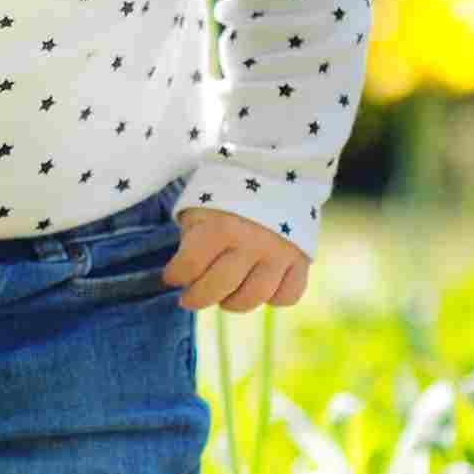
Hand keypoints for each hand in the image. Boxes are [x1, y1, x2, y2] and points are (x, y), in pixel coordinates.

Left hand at [164, 207, 308, 312]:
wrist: (274, 170)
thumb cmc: (226, 193)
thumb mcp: (199, 207)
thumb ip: (190, 240)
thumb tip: (185, 276)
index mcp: (220, 226)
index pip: (189, 267)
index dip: (175, 275)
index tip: (171, 277)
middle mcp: (251, 242)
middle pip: (218, 289)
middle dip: (196, 298)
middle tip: (189, 298)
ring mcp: (279, 253)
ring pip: (253, 298)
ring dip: (232, 303)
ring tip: (223, 296)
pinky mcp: (302, 259)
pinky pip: (288, 295)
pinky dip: (272, 298)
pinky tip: (258, 287)